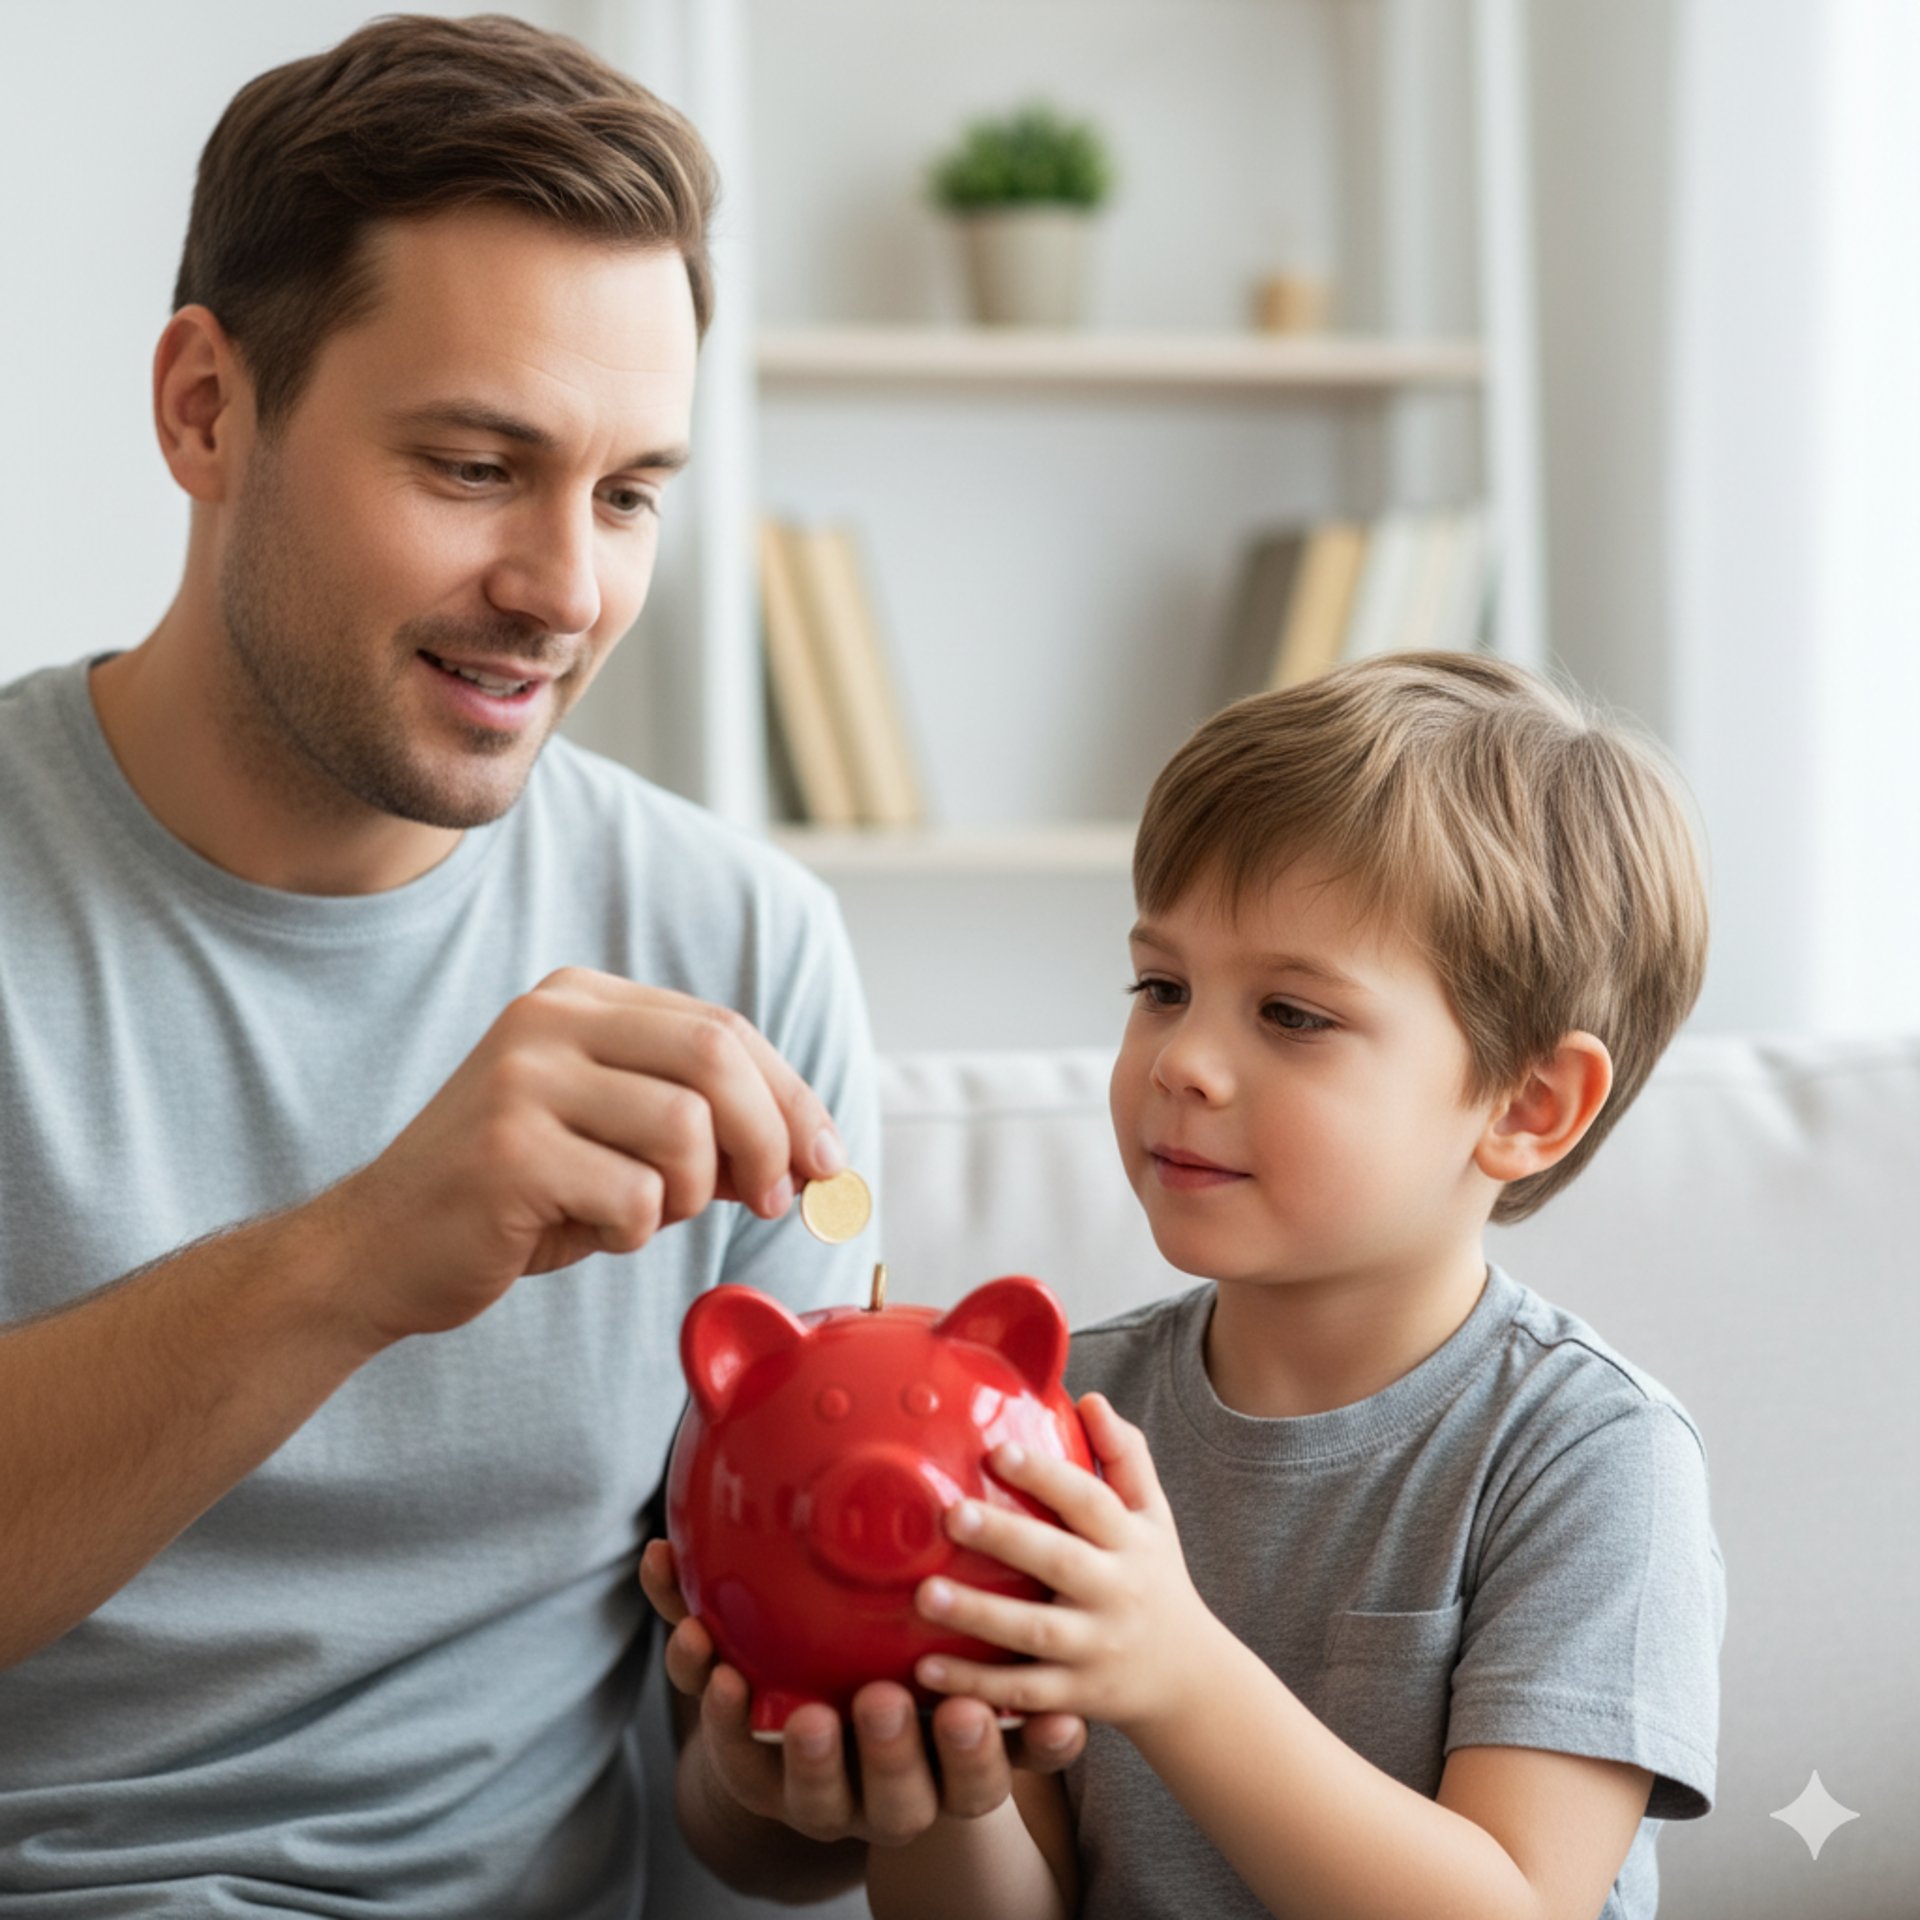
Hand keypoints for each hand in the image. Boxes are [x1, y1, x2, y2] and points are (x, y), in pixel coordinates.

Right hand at [319, 969, 845, 1344]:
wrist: (382, 1247)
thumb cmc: (517, 1195)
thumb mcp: (615, 1136)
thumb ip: (702, 1123)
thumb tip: (813, 1154)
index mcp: (580, 998)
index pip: (724, 1029)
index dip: (792, 1097)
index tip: (825, 1160)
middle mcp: (549, 1020)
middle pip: (717, 1056)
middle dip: (771, 1137)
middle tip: (775, 1200)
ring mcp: (521, 1079)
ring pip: (686, 1127)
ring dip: (693, 1195)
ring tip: (644, 1213)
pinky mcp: (507, 1151)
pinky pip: (635, 1197)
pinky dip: (634, 1232)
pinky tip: (585, 1231)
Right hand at [638, 1539, 1086, 1849]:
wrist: (875, 1753)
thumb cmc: (795, 1685)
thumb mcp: (741, 1660)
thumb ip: (696, 1613)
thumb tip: (656, 1552)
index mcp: (801, 1772)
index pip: (767, 1769)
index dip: (749, 1737)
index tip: (731, 1686)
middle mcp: (864, 1795)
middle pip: (865, 1797)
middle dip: (868, 1755)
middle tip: (872, 1702)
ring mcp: (931, 1790)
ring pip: (946, 1796)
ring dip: (957, 1757)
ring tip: (965, 1709)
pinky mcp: (993, 1772)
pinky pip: (1024, 1771)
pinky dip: (1043, 1750)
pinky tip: (1065, 1718)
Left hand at [909, 1392, 1221, 1735]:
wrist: (1192, 1678)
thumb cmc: (1156, 1580)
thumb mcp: (1154, 1516)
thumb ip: (1125, 1456)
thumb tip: (1090, 1399)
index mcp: (1130, 1541)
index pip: (1089, 1500)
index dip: (1045, 1476)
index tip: (996, 1451)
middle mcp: (1115, 1592)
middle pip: (1060, 1562)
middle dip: (1006, 1538)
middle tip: (951, 1516)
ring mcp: (1096, 1648)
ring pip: (1034, 1633)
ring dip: (979, 1616)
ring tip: (924, 1594)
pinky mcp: (1076, 1697)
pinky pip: (1021, 1693)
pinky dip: (974, 1686)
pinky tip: (923, 1668)